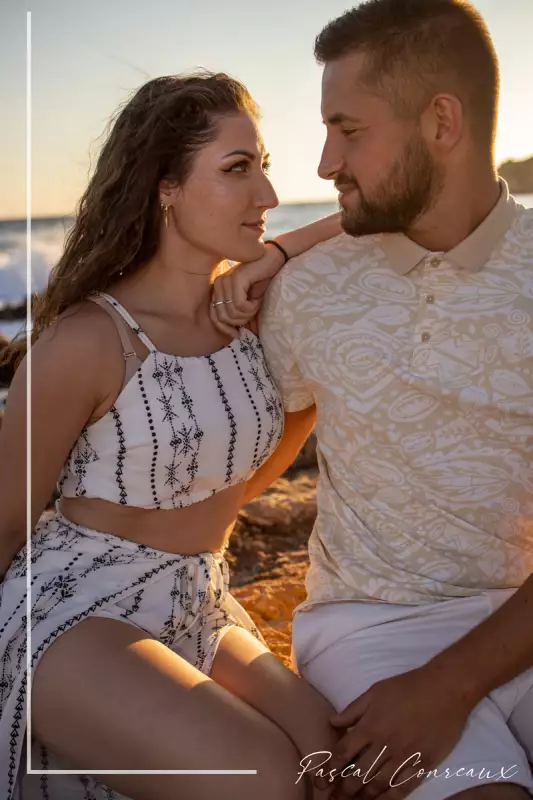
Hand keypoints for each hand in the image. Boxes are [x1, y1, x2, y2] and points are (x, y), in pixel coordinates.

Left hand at [209, 244, 284, 337]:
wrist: (275, 262)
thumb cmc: (263, 282)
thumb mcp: (247, 302)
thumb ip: (237, 315)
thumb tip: (234, 335)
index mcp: (218, 290)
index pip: (214, 316)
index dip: (225, 329)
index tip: (238, 334)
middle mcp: (218, 284)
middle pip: (223, 317)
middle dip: (241, 320)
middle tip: (253, 313)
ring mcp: (226, 280)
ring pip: (232, 312)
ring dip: (249, 313)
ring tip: (257, 304)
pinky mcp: (236, 279)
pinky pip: (240, 305)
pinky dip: (251, 307)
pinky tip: (257, 300)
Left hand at [315, 665, 473, 799]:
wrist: (445, 689)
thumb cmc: (407, 687)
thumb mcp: (375, 691)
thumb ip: (353, 710)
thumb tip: (333, 723)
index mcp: (370, 725)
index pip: (343, 753)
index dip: (330, 768)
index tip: (322, 779)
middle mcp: (385, 744)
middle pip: (358, 775)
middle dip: (344, 789)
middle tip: (335, 797)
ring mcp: (405, 757)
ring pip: (379, 785)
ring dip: (363, 796)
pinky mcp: (423, 764)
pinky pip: (403, 788)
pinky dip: (389, 798)